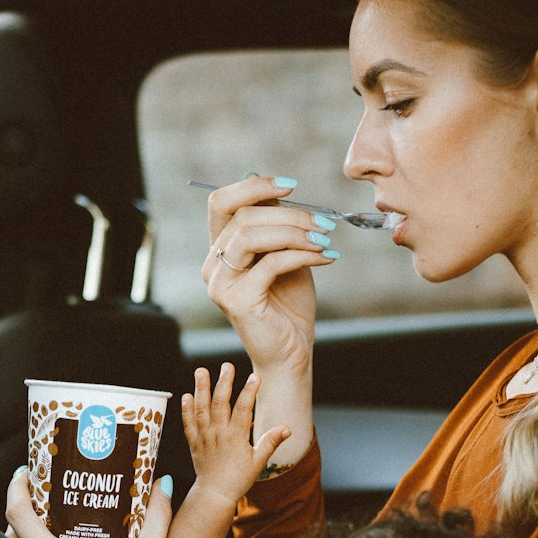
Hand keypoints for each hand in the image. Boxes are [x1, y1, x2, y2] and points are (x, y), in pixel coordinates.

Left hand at [182, 364, 290, 508]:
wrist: (215, 494)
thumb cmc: (239, 478)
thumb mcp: (259, 461)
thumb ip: (271, 442)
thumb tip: (287, 428)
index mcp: (236, 437)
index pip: (244, 409)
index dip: (249, 392)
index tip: (255, 377)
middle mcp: (218, 434)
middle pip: (220, 403)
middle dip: (224, 382)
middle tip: (227, 365)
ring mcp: (204, 437)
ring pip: (201, 409)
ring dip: (201, 389)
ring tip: (201, 371)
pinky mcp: (193, 442)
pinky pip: (188, 423)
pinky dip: (186, 409)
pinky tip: (187, 395)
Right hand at [201, 174, 337, 376]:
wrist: (291, 351)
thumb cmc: (288, 304)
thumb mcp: (285, 253)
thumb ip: (276, 224)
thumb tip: (276, 187)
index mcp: (219, 249)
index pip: (221, 202)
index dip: (254, 186)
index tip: (291, 186)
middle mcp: (212, 264)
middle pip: (242, 215)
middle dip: (289, 213)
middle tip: (323, 222)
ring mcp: (220, 283)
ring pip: (250, 234)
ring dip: (295, 231)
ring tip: (324, 239)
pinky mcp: (237, 300)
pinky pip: (271, 263)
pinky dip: (303, 254)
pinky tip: (325, 256)